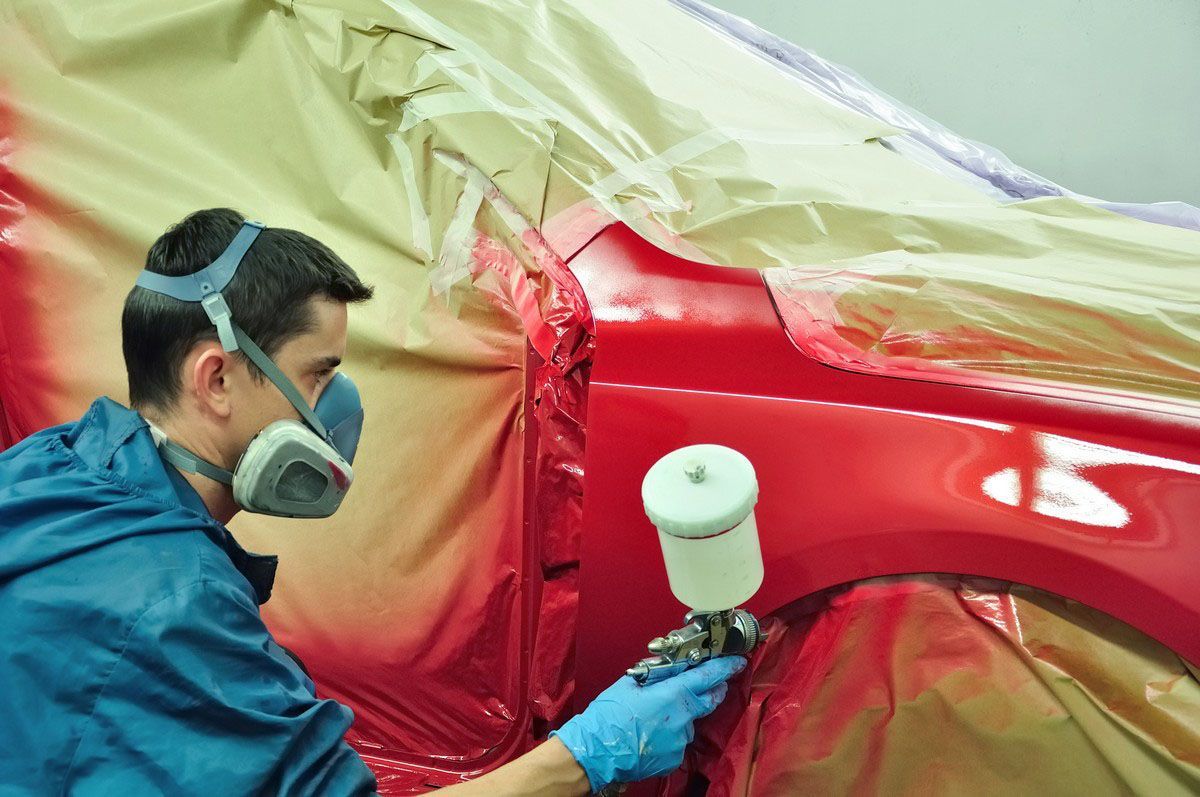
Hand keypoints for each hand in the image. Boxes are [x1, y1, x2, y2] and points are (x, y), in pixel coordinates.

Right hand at [550, 656, 745, 790]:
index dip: (725, 668)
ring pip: (689, 721)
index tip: (737, 661)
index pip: (707, 677)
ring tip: (653, 716)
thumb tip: (671, 666)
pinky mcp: (674, 758)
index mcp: (672, 695)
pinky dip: (670, 733)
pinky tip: (651, 732)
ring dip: (680, 715)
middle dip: (713, 690)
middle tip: (709, 682)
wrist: (596, 751)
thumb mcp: (631, 683)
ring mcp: (680, 740)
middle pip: (709, 700)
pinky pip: (678, 740)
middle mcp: (682, 718)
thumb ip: (656, 673)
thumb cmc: (609, 716)